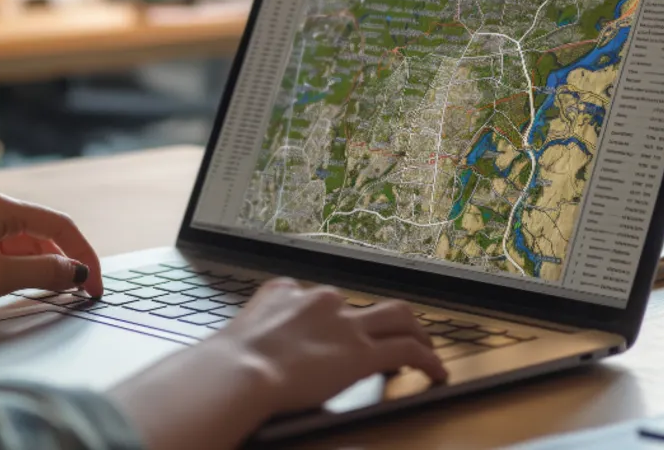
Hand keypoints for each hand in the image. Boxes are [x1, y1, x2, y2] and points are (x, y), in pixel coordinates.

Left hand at [0, 193, 103, 323]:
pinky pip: (13, 258)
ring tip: (64, 296)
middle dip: (71, 262)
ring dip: (51, 269)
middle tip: (86, 295)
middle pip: (49, 234)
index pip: (61, 225)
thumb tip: (78, 271)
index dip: (85, 255)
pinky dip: (30, 273)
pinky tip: (34, 290)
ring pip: (32, 247)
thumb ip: (42, 271)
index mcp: (2, 208)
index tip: (96, 287)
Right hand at [109, 278, 445, 449]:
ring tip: (425, 349)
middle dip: (383, 319)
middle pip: (364, 303)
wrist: (238, 371)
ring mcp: (344, 323)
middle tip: (397, 334)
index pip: (321, 299)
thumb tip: (243, 355)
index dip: (337, 318)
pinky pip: (408, 350)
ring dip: (415, 332)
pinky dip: (427, 359)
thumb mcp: (238, 334)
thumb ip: (253, 334)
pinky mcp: (362, 352)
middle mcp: (320, 299)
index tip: (340, 334)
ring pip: (398, 316)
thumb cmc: (228, 365)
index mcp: (286, 292)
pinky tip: (435, 372)